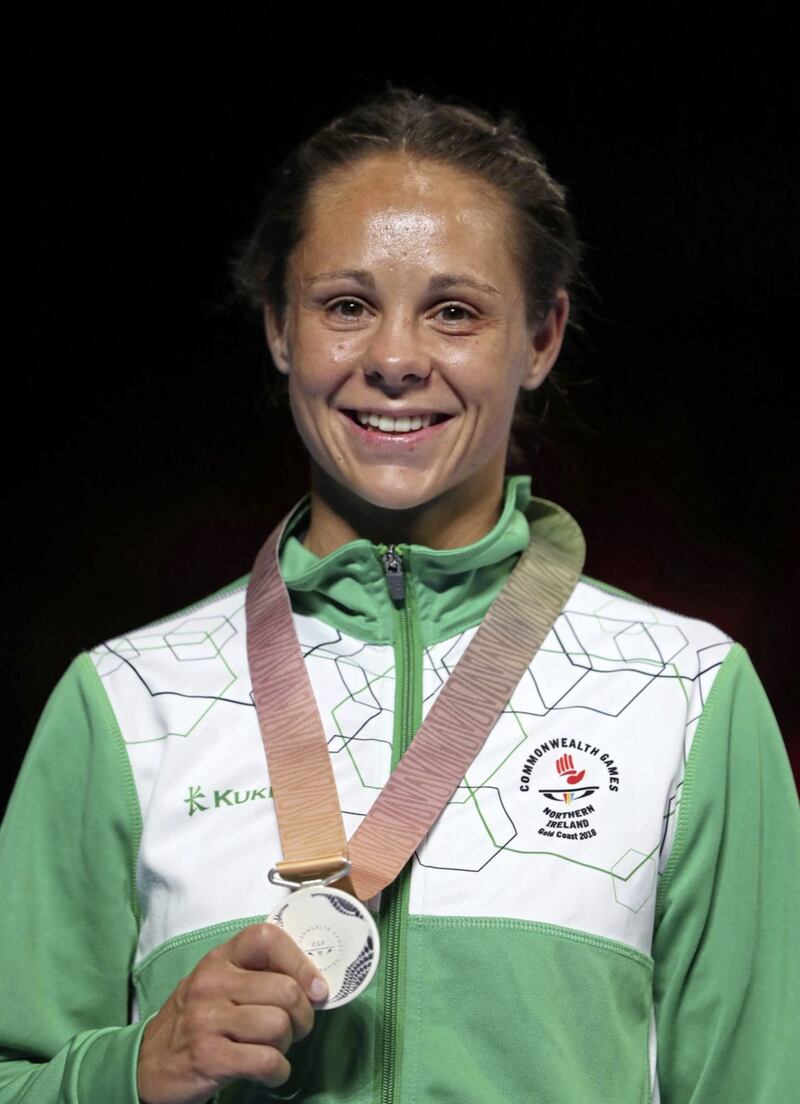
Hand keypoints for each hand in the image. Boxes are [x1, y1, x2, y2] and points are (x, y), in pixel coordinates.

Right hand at [136, 921, 328, 1103]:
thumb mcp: (219, 984)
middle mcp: (212, 983)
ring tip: (274, 1048)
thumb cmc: (195, 1021)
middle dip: (303, 1016)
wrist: (147, 1063)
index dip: (301, 962)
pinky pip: (266, 1060)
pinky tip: (270, 1071)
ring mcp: (207, 1020)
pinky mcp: (209, 1057)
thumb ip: (258, 975)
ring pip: (279, 1025)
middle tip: (296, 1028)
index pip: (268, 938)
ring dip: (288, 1044)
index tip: (316, 988)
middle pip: (285, 990)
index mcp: (219, 958)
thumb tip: (314, 985)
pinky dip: (278, 1071)